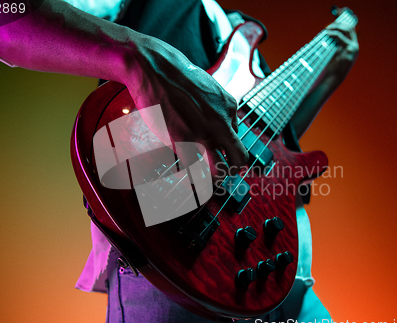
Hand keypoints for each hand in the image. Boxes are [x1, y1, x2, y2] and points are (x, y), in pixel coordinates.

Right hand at [121, 33, 247, 181]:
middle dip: (233, 170)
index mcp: (230, 108)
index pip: (238, 139)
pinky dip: (188, 173)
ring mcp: (202, 134)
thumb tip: (224, 128)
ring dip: (215, 178)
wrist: (157, 69)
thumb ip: (220, 109)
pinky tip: (184, 170)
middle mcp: (221, 124)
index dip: (228, 148)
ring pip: (219, 171)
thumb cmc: (180, 77)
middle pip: (239, 159)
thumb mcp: (211, 88)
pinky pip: (191, 168)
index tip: (220, 153)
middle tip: (224, 172)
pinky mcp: (181, 141)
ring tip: (206, 179)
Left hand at [323, 22, 358, 82]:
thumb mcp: (334, 53)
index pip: (350, 30)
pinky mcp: (350, 50)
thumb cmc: (332, 67)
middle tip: (328, 25)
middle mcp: (354, 46)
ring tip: (327, 29)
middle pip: (350, 27)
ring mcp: (353, 47)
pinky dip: (333, 33)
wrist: (334, 78)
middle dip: (339, 23)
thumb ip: (334, 44)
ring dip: (336, 27)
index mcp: (351, 46)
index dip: (344, 22)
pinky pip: (341, 37)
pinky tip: (327, 34)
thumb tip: (327, 33)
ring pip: (346, 30)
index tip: (338, 15)